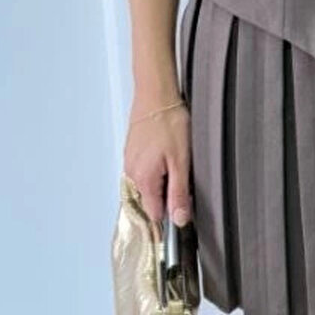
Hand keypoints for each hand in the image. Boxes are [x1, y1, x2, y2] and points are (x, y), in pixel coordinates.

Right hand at [125, 96, 192, 227]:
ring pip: (148, 184)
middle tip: (182, 173)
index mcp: (143, 179)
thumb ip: (179, 193)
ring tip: (174, 159)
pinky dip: (156, 167)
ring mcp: (130, 161)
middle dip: (168, 193)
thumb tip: (178, 219)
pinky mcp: (132, 152)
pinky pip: (144, 170)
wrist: (156, 95)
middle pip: (151, 200)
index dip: (172, 210)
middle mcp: (132, 173)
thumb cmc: (169, 122)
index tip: (185, 200)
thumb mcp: (181, 162)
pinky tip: (166, 152)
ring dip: (163, 179)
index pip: (154, 214)